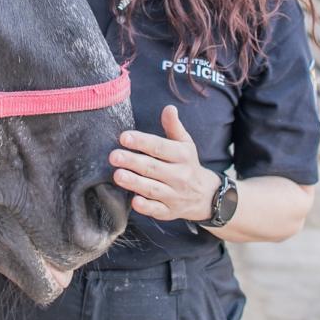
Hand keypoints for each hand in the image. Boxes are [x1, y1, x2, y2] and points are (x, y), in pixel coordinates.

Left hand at [109, 105, 221, 221]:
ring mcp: (174, 195)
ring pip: (153, 189)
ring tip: (117, 175)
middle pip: (153, 168)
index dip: (142, 142)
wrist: (205, 196)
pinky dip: (146, 207)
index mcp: (182, 156)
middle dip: (133, 162)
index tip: (123, 137)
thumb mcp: (185, 144)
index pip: (160, 147)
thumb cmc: (187, 164)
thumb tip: (169, 108)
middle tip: (113, 156)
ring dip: (135, 183)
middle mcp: (179, 176)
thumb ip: (174, 127)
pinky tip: (134, 201)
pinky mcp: (169, 212)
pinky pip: (157, 210)